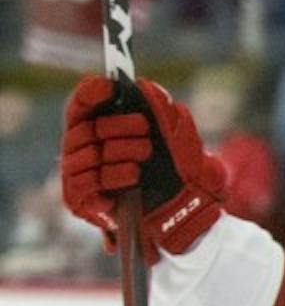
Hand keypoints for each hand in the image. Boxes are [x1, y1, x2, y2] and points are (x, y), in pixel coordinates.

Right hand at [61, 75, 226, 256]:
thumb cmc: (179, 179)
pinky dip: (110, 176)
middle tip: (144, 130)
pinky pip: (84, 182)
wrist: (185, 218)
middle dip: (117, 126)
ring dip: (119, 153)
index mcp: (100, 131)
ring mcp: (77, 176)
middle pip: (85, 127)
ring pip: (85, 154)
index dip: (91, 92)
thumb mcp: (182, 144)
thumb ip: (167, 115)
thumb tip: (150, 88)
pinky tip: (132, 177)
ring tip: (143, 159)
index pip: (82, 105)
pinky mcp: (79, 201)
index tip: (110, 86)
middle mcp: (83, 150)